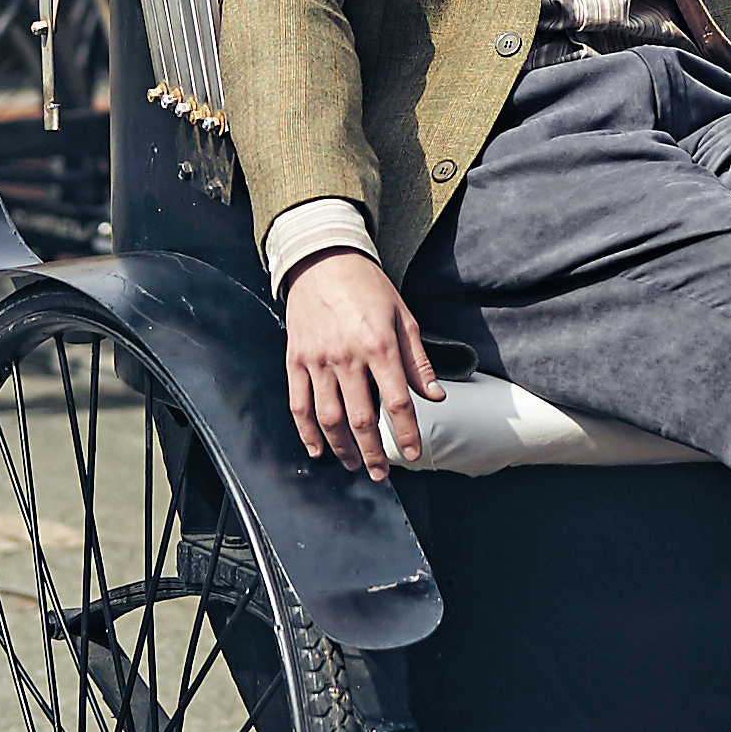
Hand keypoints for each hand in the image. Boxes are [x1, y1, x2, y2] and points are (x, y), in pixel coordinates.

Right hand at [279, 250, 431, 474]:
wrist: (321, 258)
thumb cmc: (367, 287)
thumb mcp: (402, 316)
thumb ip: (417, 360)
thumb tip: (435, 396)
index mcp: (379, 346)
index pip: (396, 402)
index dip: (406, 433)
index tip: (413, 454)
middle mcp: (347, 357)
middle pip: (361, 418)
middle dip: (373, 452)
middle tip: (381, 473)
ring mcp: (318, 360)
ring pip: (329, 418)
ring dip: (342, 448)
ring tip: (355, 464)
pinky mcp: (295, 360)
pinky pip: (299, 404)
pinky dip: (307, 432)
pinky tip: (318, 450)